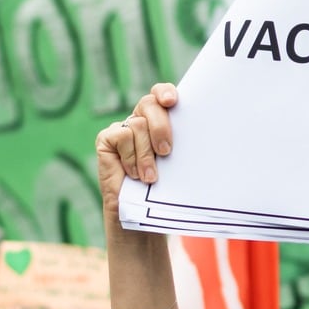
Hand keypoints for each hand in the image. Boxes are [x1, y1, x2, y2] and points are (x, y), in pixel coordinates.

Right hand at [97, 82, 177, 210]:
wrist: (140, 216)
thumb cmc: (163, 191)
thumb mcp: (178, 164)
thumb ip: (182, 143)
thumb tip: (201, 130)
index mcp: (160, 121)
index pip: (160, 94)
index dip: (165, 92)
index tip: (172, 102)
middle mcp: (140, 120)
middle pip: (149, 104)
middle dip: (160, 126)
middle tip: (166, 152)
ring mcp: (122, 129)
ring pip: (137, 124)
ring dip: (146, 154)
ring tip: (150, 177)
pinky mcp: (106, 139)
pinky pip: (122, 136)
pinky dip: (131, 157)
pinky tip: (133, 174)